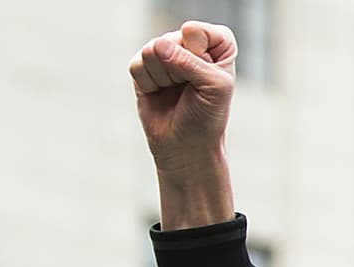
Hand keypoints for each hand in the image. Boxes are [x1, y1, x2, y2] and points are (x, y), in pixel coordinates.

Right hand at [129, 21, 236, 226]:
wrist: (185, 148)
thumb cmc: (207, 118)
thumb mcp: (213, 87)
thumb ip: (189, 62)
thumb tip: (156, 46)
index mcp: (216, 43)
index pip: (196, 31)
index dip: (200, 56)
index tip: (208, 79)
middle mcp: (190, 44)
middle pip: (171, 40)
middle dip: (179, 71)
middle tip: (188, 91)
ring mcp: (165, 54)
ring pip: (152, 51)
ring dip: (163, 78)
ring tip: (173, 92)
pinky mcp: (143, 68)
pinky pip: (137, 65)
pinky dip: (148, 84)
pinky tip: (159, 94)